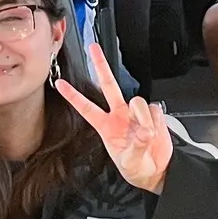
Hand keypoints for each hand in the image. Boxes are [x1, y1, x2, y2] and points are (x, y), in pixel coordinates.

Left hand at [57, 44, 172, 193]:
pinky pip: (155, 109)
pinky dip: (157, 121)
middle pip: (108, 84)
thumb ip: (136, 145)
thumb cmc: (137, 168)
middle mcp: (120, 115)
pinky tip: (156, 130)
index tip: (60, 84)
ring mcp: (136, 113)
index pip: (86, 107)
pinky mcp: (153, 113)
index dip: (73, 96)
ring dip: (143, 118)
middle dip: (101, 65)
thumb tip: (144, 131)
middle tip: (93, 48)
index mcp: (106, 126)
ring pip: (138, 101)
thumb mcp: (130, 162)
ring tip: (147, 134)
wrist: (157, 170)